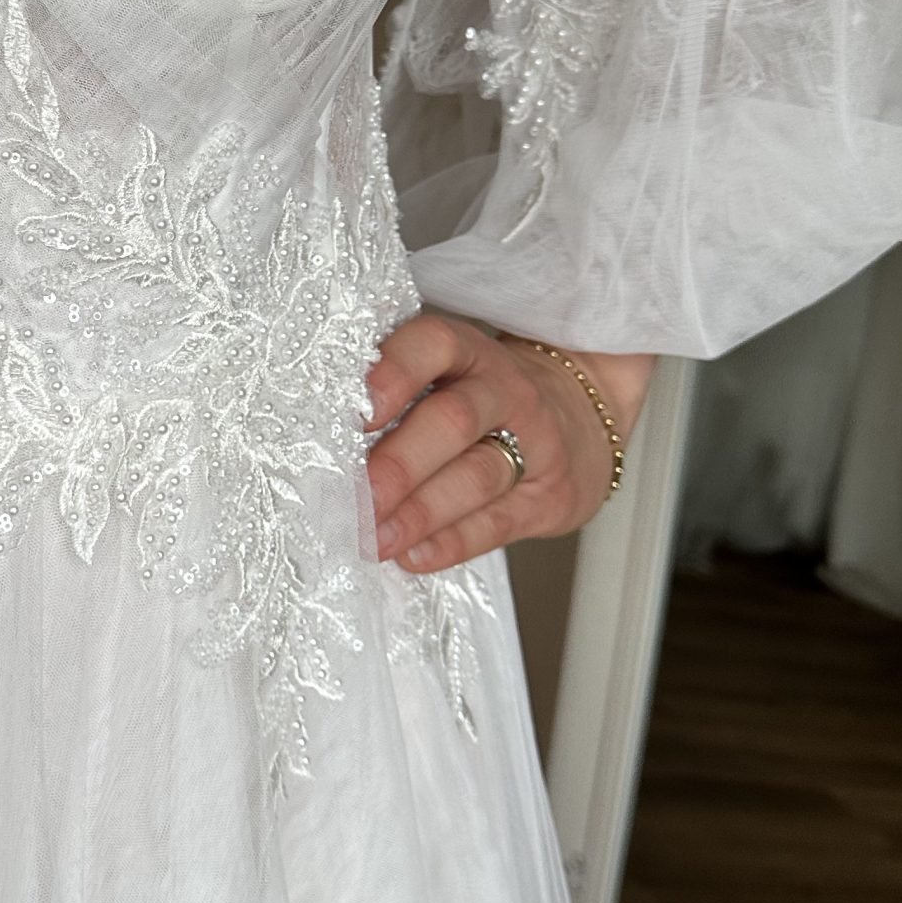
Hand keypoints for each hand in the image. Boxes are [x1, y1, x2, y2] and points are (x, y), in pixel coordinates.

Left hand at [362, 311, 652, 574]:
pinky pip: (498, 523)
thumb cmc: (485, 398)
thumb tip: (320, 440)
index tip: (355, 411)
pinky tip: (413, 557)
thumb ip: (398, 394)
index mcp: (467, 351)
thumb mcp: (452, 372)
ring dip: (419, 512)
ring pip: (476, 477)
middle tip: (357, 496)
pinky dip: (452, 543)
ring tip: (374, 539)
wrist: (581, 417)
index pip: (433, 345)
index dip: (394, 373)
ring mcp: (536, 443)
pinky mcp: (551, 497)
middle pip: (452, 421)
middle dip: (399, 463)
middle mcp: (504, 390)